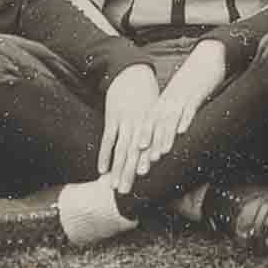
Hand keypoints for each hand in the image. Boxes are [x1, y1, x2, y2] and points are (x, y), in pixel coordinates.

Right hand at [99, 65, 161, 190]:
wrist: (133, 73)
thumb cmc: (149, 95)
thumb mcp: (157, 112)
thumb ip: (160, 130)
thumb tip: (164, 151)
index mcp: (154, 124)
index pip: (152, 149)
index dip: (148, 166)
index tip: (148, 186)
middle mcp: (142, 125)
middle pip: (136, 153)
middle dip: (132, 174)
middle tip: (128, 194)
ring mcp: (126, 122)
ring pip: (122, 149)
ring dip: (117, 169)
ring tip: (114, 187)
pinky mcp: (113, 118)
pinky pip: (108, 140)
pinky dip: (105, 155)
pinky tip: (102, 170)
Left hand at [135, 42, 228, 185]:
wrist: (208, 57)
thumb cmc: (193, 81)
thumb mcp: (177, 97)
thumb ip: (169, 115)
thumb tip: (162, 136)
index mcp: (161, 104)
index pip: (146, 127)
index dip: (138, 147)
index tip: (132, 164)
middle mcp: (168, 102)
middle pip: (154, 128)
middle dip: (148, 150)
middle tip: (142, 169)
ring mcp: (181, 98)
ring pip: (170, 120)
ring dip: (164, 137)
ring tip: (159, 154)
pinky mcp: (197, 94)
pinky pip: (190, 108)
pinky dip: (185, 119)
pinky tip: (183, 131)